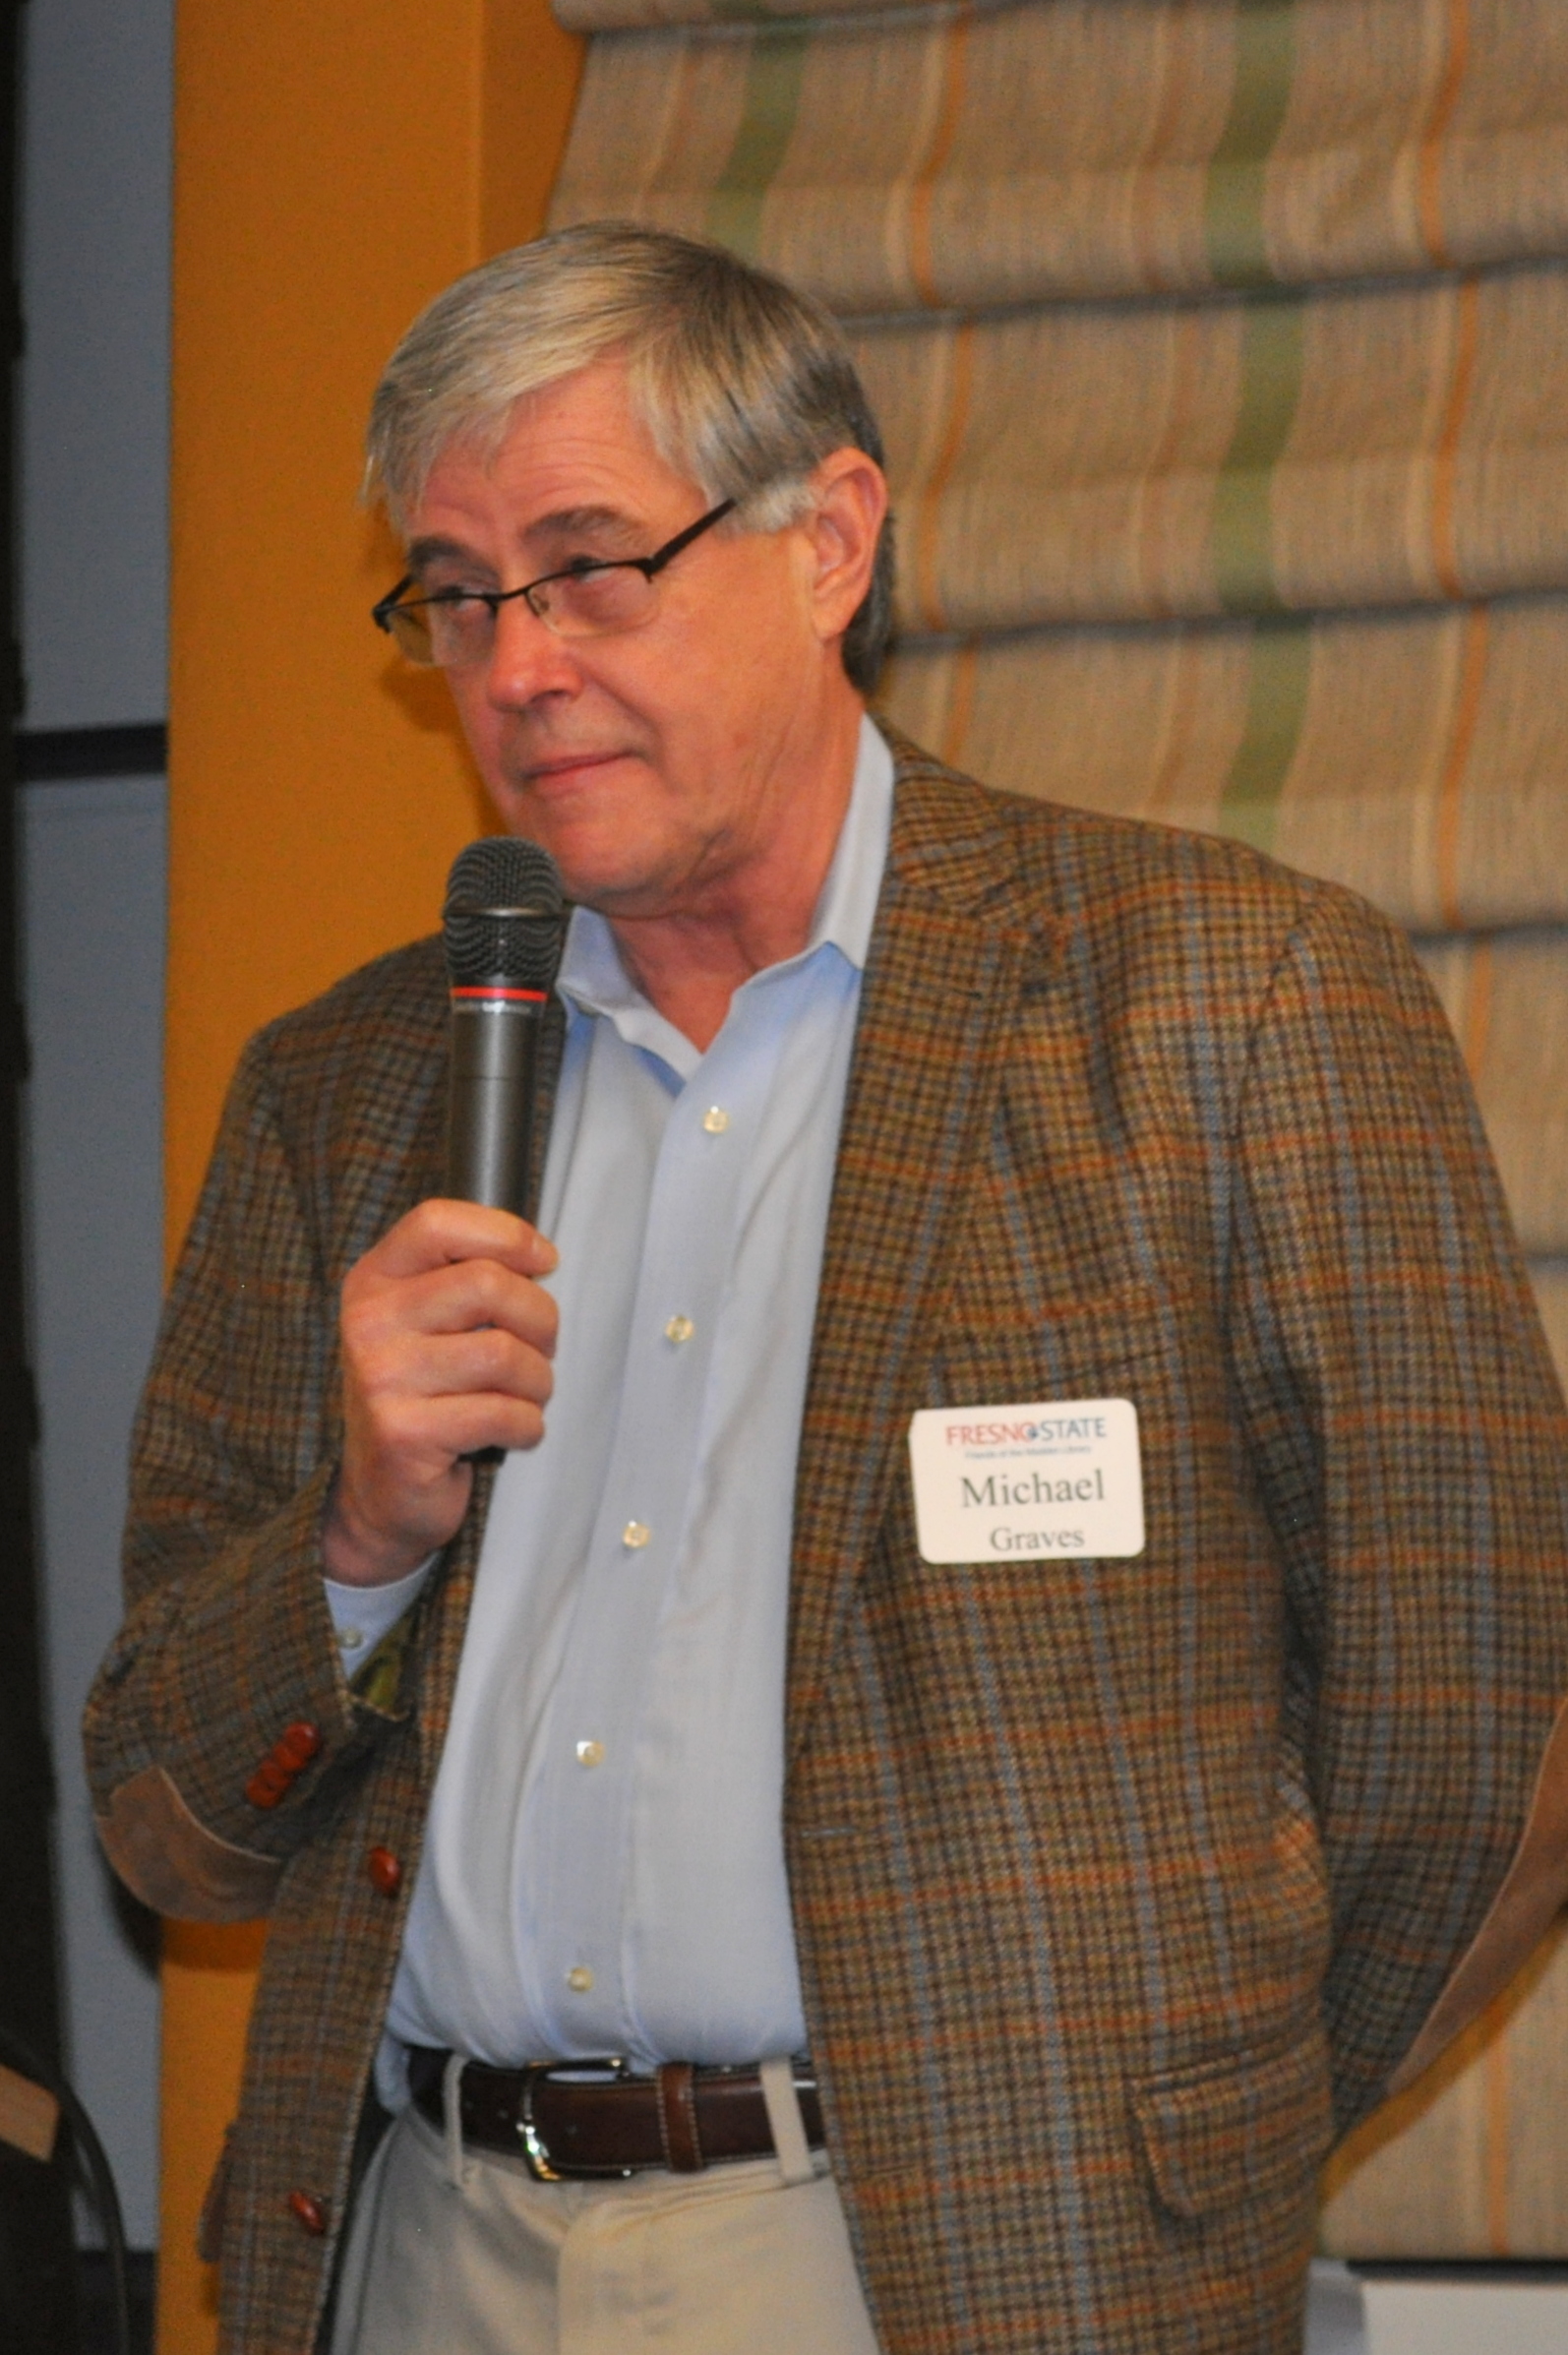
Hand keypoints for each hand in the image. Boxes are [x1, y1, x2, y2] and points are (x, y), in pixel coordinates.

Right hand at [322, 1199, 558, 1586]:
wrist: (381, 1494)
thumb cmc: (424, 1397)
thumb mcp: (429, 1323)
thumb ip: (469, 1278)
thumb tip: (541, 1257)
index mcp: (374, 1282)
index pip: (437, 1222)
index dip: (505, 1234)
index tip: (544, 1261)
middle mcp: (369, 1322)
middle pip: (487, 1284)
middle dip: (540, 1319)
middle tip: (541, 1349)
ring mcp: (381, 1378)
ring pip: (503, 1353)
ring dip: (538, 1381)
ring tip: (526, 1397)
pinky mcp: (404, 1433)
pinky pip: (502, 1413)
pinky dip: (527, 1425)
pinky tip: (513, 1433)